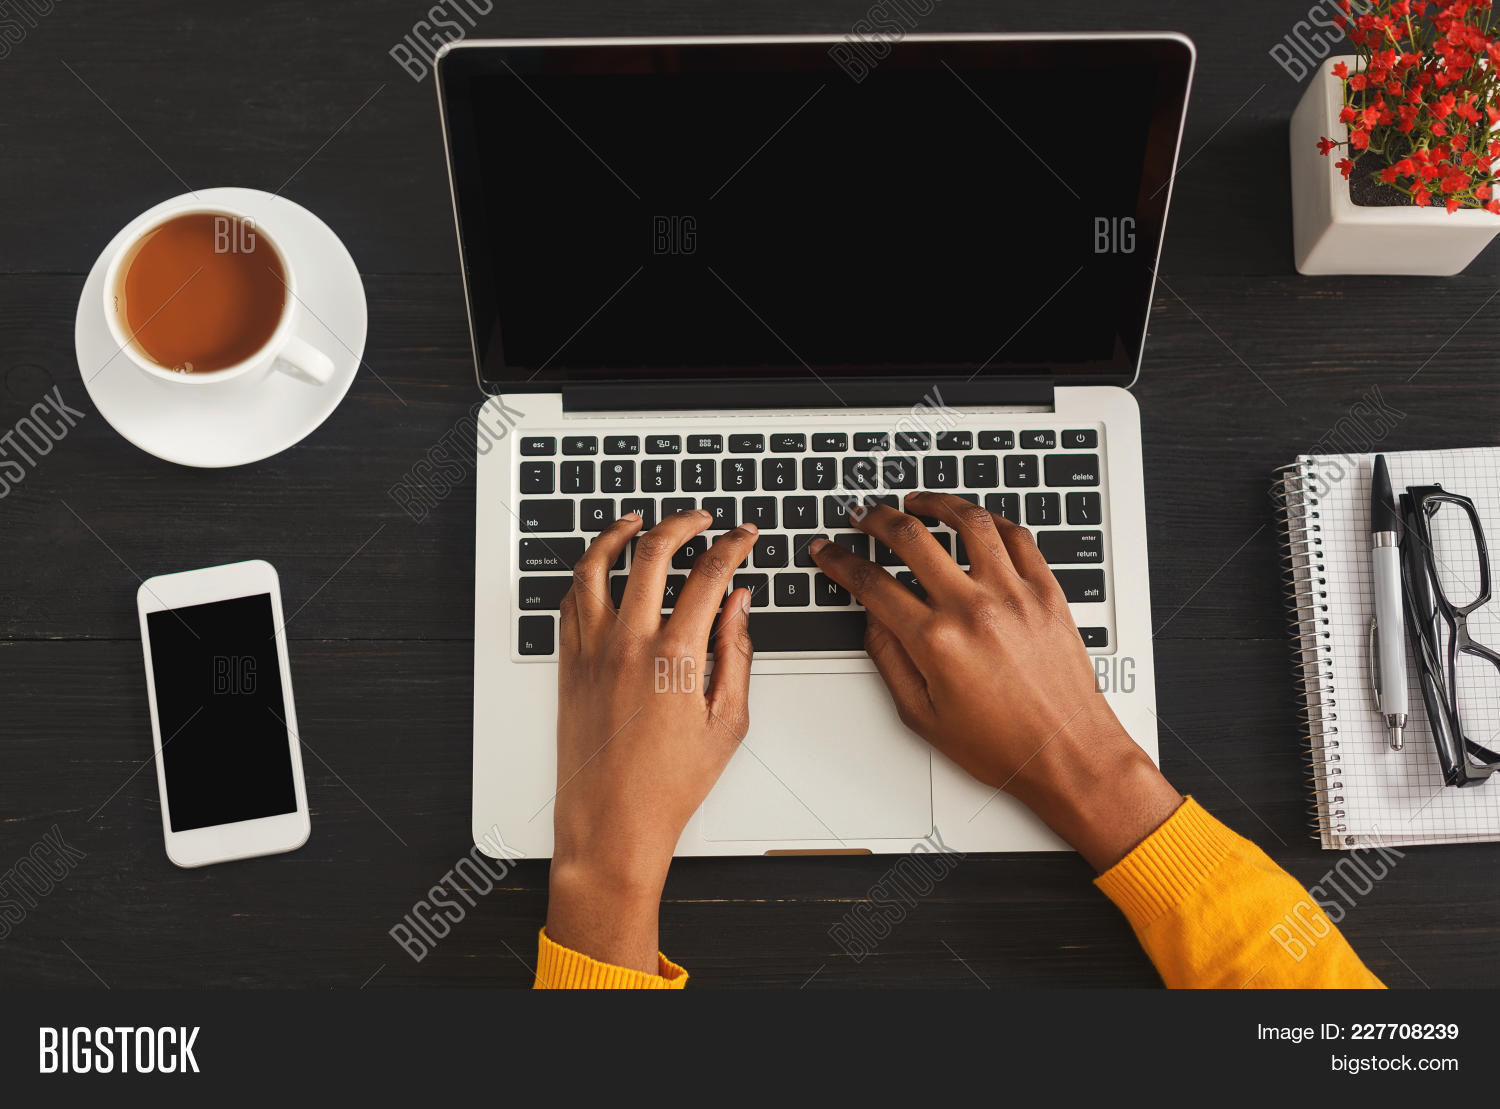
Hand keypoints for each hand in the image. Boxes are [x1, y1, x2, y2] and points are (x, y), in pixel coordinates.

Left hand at [546, 510, 758, 971]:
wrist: (611, 824)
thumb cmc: (669, 786)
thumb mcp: (728, 722)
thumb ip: (737, 653)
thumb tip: (740, 604)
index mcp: (675, 657)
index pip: (709, 575)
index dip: (732, 545)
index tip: (743, 536)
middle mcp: (628, 644)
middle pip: (651, 552)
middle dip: (682, 523)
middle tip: (701, 519)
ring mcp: (591, 651)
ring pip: (596, 565)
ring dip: (619, 533)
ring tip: (638, 521)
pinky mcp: (568, 664)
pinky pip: (570, 601)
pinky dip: (586, 573)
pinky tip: (601, 568)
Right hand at [809, 492, 1180, 870]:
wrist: (1067, 753)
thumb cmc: (1001, 744)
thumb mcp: (921, 715)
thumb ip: (889, 660)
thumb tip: (872, 618)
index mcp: (936, 642)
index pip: (872, 583)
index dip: (839, 561)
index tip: (828, 550)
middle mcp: (974, 609)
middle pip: (911, 539)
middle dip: (876, 520)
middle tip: (863, 516)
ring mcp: (1013, 595)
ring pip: (968, 523)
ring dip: (934, 503)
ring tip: (916, 501)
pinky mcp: (1046, 592)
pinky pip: (1017, 537)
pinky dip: (990, 521)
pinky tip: (974, 521)